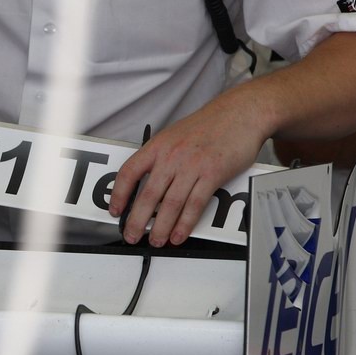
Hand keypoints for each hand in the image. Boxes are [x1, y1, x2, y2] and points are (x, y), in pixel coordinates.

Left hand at [108, 90, 267, 245]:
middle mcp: (171, 156)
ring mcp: (191, 166)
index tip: (115, 210)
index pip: (129, 172)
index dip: (119, 195)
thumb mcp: (174, 135)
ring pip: (170, 205)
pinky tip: (179, 234)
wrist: (240, 113)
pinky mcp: (212, 174)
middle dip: (137, 221)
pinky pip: (194, 205)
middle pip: (148, 195)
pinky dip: (185, 224)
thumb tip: (147, 181)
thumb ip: (160, 156)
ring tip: (157, 241)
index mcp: (158, 146)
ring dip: (161, 228)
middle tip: (132, 235)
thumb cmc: (209, 125)